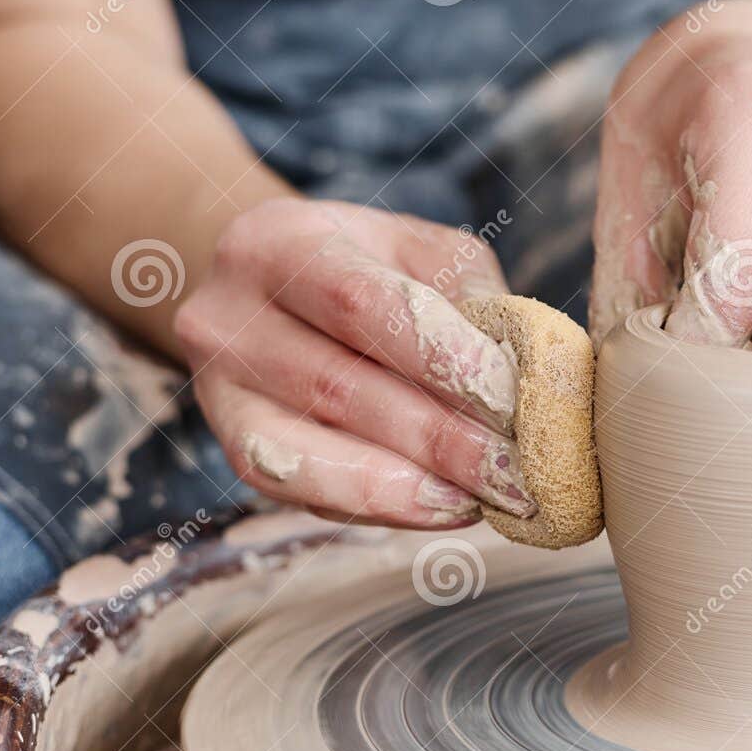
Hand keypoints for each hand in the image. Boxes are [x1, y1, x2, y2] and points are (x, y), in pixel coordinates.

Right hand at [176, 199, 535, 527]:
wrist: (272, 291)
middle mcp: (227, 314)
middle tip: (516, 472)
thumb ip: (470, 300)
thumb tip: (532, 375)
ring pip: (312, 450)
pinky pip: (301, 489)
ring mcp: (218, 387)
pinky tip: (444, 507)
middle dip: (440, 438)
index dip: (439, 359)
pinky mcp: (233, 446)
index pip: (358, 304)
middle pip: (338, 387)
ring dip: (412, 483)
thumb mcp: (421, 253)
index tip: (512, 402)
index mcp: (278, 243)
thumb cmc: (368, 269)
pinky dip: (380, 505)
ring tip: (488, 498)